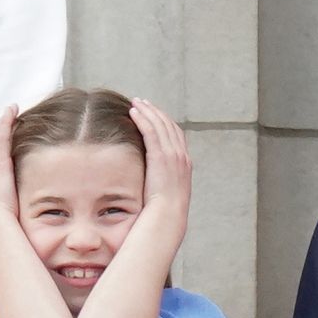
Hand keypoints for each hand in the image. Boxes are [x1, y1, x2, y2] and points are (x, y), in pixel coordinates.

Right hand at [0, 105, 20, 226]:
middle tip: (8, 113)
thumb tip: (29, 210)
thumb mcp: (9, 212)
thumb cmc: (5, 224)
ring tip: (10, 110)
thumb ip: (15, 205)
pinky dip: (5, 123)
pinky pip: (1, 138)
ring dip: (2, 122)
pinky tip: (11, 112)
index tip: (7, 131)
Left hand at [128, 98, 191, 227]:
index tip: (152, 112)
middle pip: (168, 124)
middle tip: (142, 102)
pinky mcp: (161, 156)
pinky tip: (133, 112)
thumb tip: (153, 180)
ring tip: (135, 102)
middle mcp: (181, 155)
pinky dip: (142, 119)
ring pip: (160, 124)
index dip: (164, 120)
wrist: (168, 215)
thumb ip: (163, 179)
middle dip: (155, 111)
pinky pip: (151, 131)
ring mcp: (173, 154)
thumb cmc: (164, 209)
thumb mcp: (168, 191)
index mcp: (184, 162)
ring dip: (147, 111)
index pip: (175, 133)